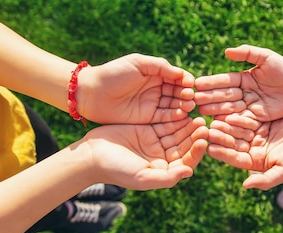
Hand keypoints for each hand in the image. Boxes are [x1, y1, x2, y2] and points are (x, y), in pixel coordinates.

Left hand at [78, 54, 196, 123]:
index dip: (185, 81)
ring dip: (183, 106)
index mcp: (155, 73)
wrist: (92, 93)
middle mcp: (157, 88)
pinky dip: (174, 117)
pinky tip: (182, 116)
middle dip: (186, 94)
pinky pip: (165, 118)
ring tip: (189, 107)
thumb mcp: (138, 63)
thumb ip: (161, 66)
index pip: (177, 77)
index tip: (191, 84)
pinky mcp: (148, 118)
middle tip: (191, 98)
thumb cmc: (113, 74)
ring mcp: (153, 104)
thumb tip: (181, 73)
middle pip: (178, 92)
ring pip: (174, 105)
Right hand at [81, 117, 208, 189]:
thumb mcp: (142, 177)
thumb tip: (189, 172)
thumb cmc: (116, 169)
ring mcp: (156, 142)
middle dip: (194, 136)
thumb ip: (166, 178)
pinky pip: (166, 122)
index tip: (202, 141)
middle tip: (203, 124)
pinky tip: (183, 109)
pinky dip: (175, 117)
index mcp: (164, 171)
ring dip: (187, 125)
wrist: (92, 154)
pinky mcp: (149, 129)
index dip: (196, 152)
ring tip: (196, 115)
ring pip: (177, 133)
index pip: (186, 162)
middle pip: (184, 146)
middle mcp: (163, 157)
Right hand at [194, 44, 282, 121]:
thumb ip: (247, 53)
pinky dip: (230, 122)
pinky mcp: (257, 118)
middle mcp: (243, 92)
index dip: (211, 83)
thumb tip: (226, 52)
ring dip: (215, 110)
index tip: (196, 84)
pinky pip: (242, 120)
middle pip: (224, 96)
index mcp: (243, 78)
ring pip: (229, 108)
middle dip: (208, 97)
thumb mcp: (266, 57)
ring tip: (201, 112)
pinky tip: (217, 123)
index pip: (224, 81)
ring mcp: (249, 106)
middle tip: (192, 100)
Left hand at [207, 114, 282, 189]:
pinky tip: (227, 112)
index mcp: (253, 162)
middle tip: (206, 131)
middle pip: (232, 143)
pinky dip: (237, 116)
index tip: (210, 148)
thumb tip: (245, 185)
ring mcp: (254, 136)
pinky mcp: (259, 123)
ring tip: (213, 120)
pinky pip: (246, 119)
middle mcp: (250, 149)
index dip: (222, 153)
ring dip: (225, 126)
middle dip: (220, 137)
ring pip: (237, 130)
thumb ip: (265, 180)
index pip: (234, 158)